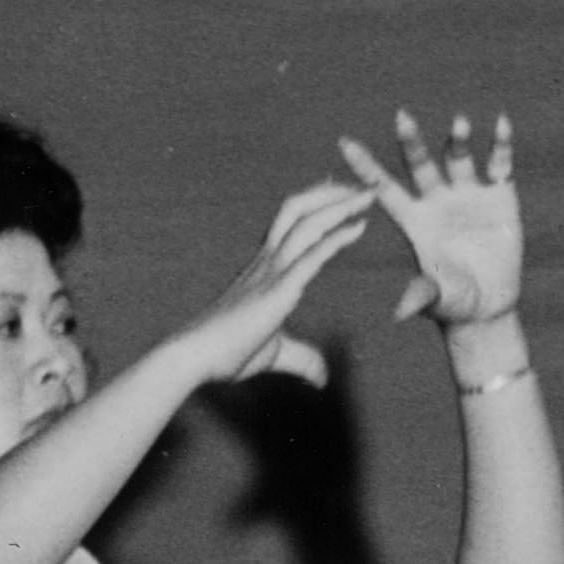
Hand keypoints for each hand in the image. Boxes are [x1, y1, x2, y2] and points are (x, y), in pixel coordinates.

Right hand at [197, 180, 381, 389]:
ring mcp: (271, 271)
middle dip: (331, 193)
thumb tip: (322, 377)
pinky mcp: (278, 289)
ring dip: (340, 205)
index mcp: (262, 270)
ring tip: (369, 195)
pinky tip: (359, 226)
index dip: (315, 204)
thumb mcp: (273, 354)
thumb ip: (301, 358)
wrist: (195, 358)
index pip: (290, 223)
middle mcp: (267, 261)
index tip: (340, 192)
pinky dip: (337, 237)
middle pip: (299, 210)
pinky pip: (312, 254)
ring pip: (307, 223)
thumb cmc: (225, 354)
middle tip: (361, 186)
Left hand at [333, 113, 524, 330]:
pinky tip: (501, 124)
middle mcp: (436, 200)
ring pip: (458, 159)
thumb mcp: (435, 299)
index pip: (383, 188)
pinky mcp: (499, 195)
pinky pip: (499, 164)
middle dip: (411, 143)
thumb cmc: (452, 303)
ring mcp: (467, 194)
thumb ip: (420, 295)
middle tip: (401, 118)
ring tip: (458, 123)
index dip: (365, 167)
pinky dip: (501, 144)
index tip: (344, 144)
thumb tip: (400, 311)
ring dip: (457, 141)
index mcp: (413, 220)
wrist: (487, 306)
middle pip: (420, 165)